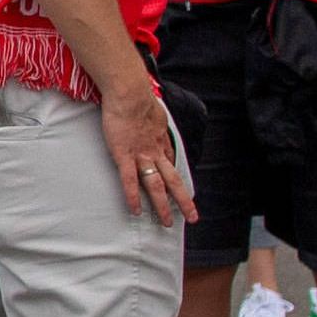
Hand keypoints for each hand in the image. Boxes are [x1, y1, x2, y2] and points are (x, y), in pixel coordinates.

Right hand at [100, 85, 196, 223]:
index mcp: (160, 139)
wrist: (129, 93)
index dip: (174, 177)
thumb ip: (152, 118)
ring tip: (166, 222)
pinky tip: (136, 210)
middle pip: (173, 180)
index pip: (170, 162)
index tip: (178, 190)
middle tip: (192, 217)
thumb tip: (152, 115)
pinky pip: (129, 181)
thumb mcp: (153, 109)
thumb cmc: (136, 96)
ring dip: (162, 205)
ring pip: (156, 185)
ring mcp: (141, 155)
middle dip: (183, 200)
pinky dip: (133, 196)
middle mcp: (155, 151)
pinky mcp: (124, 156)